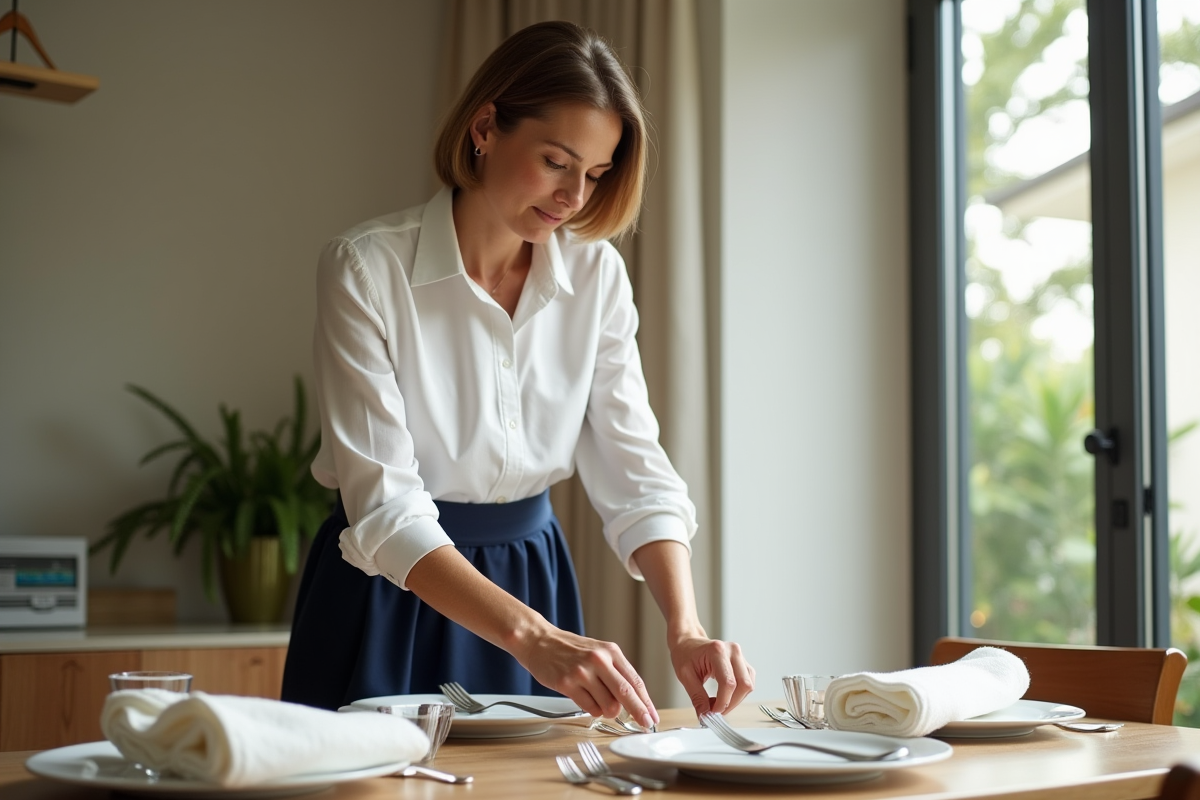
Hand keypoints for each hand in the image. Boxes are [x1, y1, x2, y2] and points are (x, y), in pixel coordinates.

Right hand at [511, 623, 658, 729]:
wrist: (540, 641)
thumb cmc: (570, 649)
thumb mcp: (598, 652)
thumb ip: (615, 673)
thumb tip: (632, 701)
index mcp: (610, 651)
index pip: (634, 680)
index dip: (646, 701)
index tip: (652, 715)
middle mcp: (598, 660)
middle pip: (625, 693)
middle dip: (639, 712)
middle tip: (646, 724)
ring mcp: (582, 672)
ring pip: (607, 705)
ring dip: (608, 711)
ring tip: (598, 699)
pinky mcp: (567, 683)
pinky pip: (589, 708)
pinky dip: (592, 710)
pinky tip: (585, 698)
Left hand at [669, 634, 754, 717]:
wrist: (688, 643)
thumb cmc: (685, 654)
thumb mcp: (685, 676)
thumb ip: (697, 697)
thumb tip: (705, 715)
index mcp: (717, 651)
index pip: (728, 682)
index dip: (723, 702)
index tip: (713, 712)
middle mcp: (733, 651)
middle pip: (743, 685)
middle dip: (731, 703)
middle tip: (716, 711)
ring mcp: (740, 655)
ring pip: (748, 685)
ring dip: (736, 700)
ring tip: (719, 703)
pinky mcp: (743, 663)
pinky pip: (747, 682)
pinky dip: (738, 694)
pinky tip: (725, 696)